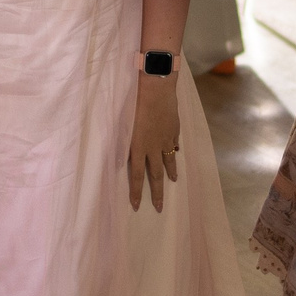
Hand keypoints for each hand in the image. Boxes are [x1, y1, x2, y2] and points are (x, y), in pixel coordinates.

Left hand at [127, 72, 180, 212]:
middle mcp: (153, 147)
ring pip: (169, 161)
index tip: (137, 206)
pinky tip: (176, 153)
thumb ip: (121, 141)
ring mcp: (166, 139)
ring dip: (171, 174)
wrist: (156, 88)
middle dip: (157, 193)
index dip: (137, 192)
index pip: (137, 176)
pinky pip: (174, 144)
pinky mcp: (174, 130)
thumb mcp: (122, 123)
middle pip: (156, 175)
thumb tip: (119, 156)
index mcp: (138, 147)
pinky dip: (174, 150)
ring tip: (173, 182)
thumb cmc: (134, 102)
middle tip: (160, 207)